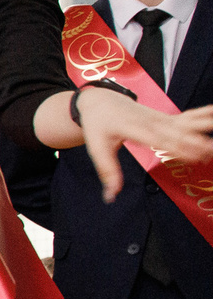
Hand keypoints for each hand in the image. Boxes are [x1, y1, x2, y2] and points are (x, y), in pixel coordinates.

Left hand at [77, 89, 212, 199]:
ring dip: (207, 128)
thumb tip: (110, 197)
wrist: (100, 101)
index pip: (159, 140)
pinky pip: (191, 116)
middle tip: (212, 154)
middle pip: (179, 132)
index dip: (177, 147)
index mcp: (135, 129)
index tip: (194, 158)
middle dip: (197, 142)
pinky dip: (207, 116)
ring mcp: (162, 118)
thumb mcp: (97, 149)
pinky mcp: (168, 117)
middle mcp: (152, 122)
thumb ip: (108, 172)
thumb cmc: (98, 126)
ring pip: (189, 122)